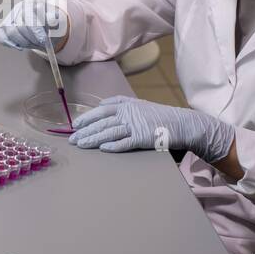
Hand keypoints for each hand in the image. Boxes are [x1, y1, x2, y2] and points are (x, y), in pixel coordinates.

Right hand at [0, 0, 68, 52]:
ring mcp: (9, 17)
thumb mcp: (58, 18)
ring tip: (33, 44)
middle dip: (32, 38)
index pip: (28, 14)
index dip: (35, 29)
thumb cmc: (51, 21)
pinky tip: (20, 46)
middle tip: (41, 43)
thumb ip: (55, 18)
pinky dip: (9, 43)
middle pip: (20, 26)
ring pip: (11, 32)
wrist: (46, 23)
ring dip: (24, 42)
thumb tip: (51, 19)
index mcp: (31, 1)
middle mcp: (18, 8)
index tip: (43, 39)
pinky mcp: (2, 27)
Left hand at [69, 95, 234, 161]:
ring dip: (93, 139)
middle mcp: (129, 113)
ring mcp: (136, 125)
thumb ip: (122, 104)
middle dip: (85, 131)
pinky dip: (114, 146)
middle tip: (72, 139)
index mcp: (127, 105)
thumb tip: (103, 106)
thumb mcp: (140, 105)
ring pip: (109, 133)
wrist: (182, 123)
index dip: (87, 117)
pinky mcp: (143, 138)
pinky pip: (125, 143)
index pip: (101, 110)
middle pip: (102, 122)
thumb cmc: (159, 116)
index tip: (75, 125)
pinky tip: (103, 149)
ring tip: (81, 144)